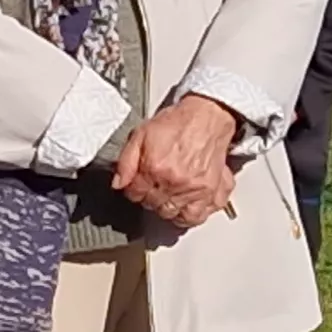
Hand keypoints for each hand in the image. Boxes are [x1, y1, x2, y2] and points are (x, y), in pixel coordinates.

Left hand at [109, 96, 243, 228]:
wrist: (208, 115)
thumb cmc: (178, 123)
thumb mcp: (141, 134)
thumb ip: (126, 161)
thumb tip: (118, 183)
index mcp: (155, 167)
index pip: (135, 194)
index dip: (133, 189)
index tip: (137, 185)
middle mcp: (175, 181)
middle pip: (154, 206)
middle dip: (150, 198)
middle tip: (154, 188)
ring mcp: (195, 189)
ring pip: (175, 215)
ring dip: (169, 209)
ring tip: (168, 198)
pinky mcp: (213, 191)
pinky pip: (200, 215)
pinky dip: (192, 215)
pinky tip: (186, 206)